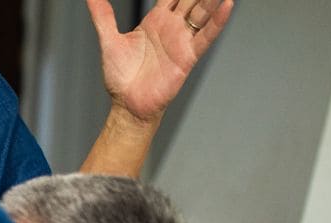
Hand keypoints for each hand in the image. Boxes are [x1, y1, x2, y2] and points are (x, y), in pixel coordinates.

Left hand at [87, 0, 231, 122]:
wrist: (127, 104)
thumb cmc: (120, 76)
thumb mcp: (109, 41)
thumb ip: (103, 16)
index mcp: (155, 20)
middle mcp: (172, 26)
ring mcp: (182, 40)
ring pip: (201, 11)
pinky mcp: (189, 55)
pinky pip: (206, 35)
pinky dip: (218, 20)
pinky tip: (227, 5)